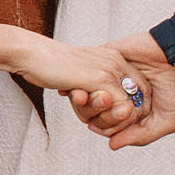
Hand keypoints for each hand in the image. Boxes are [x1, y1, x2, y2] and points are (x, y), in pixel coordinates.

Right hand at [9, 32, 146, 132]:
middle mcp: (117, 62)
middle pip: (139, 100)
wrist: (33, 55)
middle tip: (98, 120)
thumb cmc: (51, 65)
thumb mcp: (81, 75)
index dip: (130, 109)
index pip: (141, 89)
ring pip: (127, 108)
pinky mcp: (100, 79)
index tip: (110, 118)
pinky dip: (103, 118)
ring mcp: (111, 70)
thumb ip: (96, 87)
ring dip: (107, 120)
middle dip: (121, 119)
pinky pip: (117, 109)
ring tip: (86, 111)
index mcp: (115, 58)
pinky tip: (82, 107)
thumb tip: (104, 105)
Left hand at [93, 33, 174, 148]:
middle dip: (93, 113)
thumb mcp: (167, 121)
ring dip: (85, 98)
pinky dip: (86, 78)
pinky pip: (87, 68)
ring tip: (100, 99)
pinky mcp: (107, 56)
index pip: (105, 123)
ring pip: (85, 90)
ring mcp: (110, 75)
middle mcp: (118, 93)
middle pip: (91, 108)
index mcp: (129, 108)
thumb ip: (140, 135)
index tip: (111, 127)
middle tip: (106, 110)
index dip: (104, 127)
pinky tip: (92, 86)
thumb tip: (112, 145)